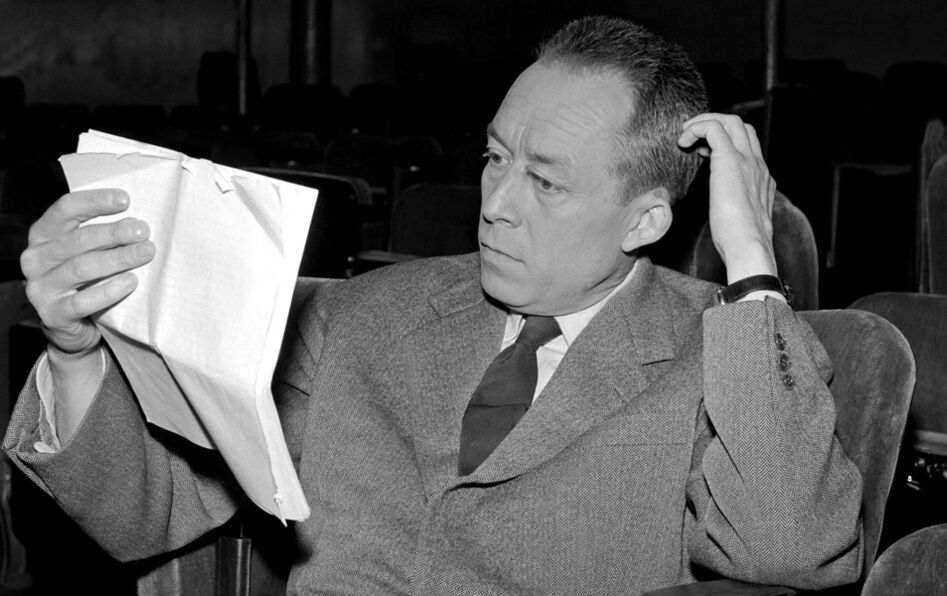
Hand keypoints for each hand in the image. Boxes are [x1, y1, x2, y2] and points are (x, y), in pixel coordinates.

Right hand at [21, 189, 154, 356]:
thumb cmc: (87, 281)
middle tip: (143, 231)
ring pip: (81, 268)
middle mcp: (36, 259)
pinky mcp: (52, 314)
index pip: (66, 210)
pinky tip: (130, 282)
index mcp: (43, 235)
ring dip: (117, 259)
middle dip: (113, 233)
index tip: (126, 200)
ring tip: (145, 252)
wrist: (75, 328)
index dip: (95, 202)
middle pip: (77, 240)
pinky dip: (109, 291)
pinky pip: (83, 301)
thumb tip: (138, 221)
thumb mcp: (87, 253)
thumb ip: (101, 236)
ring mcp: (40, 288)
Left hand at [678, 114, 777, 281]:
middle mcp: (757, 165)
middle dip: (715, 123)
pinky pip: (713, 129)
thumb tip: (722, 208)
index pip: (748, 145)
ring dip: (704, 122)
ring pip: (731, 121)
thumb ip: (735, 206)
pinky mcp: (729, 161)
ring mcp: (746, 160)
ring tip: (685, 134)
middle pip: (741, 126)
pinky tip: (682, 142)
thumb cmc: (739, 242)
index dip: (724, 141)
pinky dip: (696, 128)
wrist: (748, 246)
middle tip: (691, 135)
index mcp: (761, 178)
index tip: (702, 151)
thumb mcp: (740, 219)